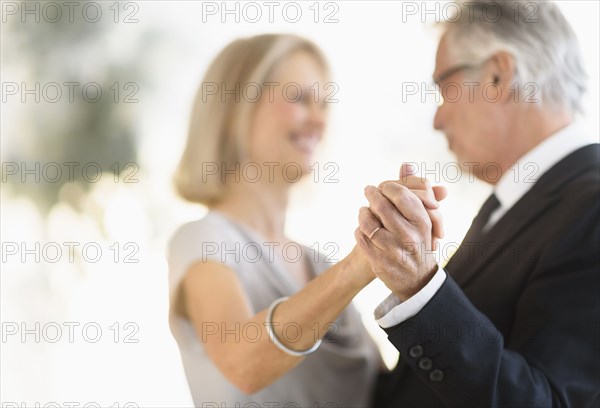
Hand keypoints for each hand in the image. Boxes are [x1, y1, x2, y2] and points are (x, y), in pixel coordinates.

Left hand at [354, 164, 445, 299]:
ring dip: (363, 213)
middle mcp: (409, 236)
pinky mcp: (379, 262)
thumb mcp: (423, 218)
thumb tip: (406, 164)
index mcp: (423, 222)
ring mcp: (393, 250)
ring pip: (368, 222)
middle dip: (371, 194)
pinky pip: (361, 238)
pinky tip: (362, 229)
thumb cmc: (419, 241)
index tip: (384, 186)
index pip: (400, 193)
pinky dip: (359, 231)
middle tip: (368, 190)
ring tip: (364, 211)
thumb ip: (415, 190)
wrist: (417, 280)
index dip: (388, 187)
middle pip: (381, 205)